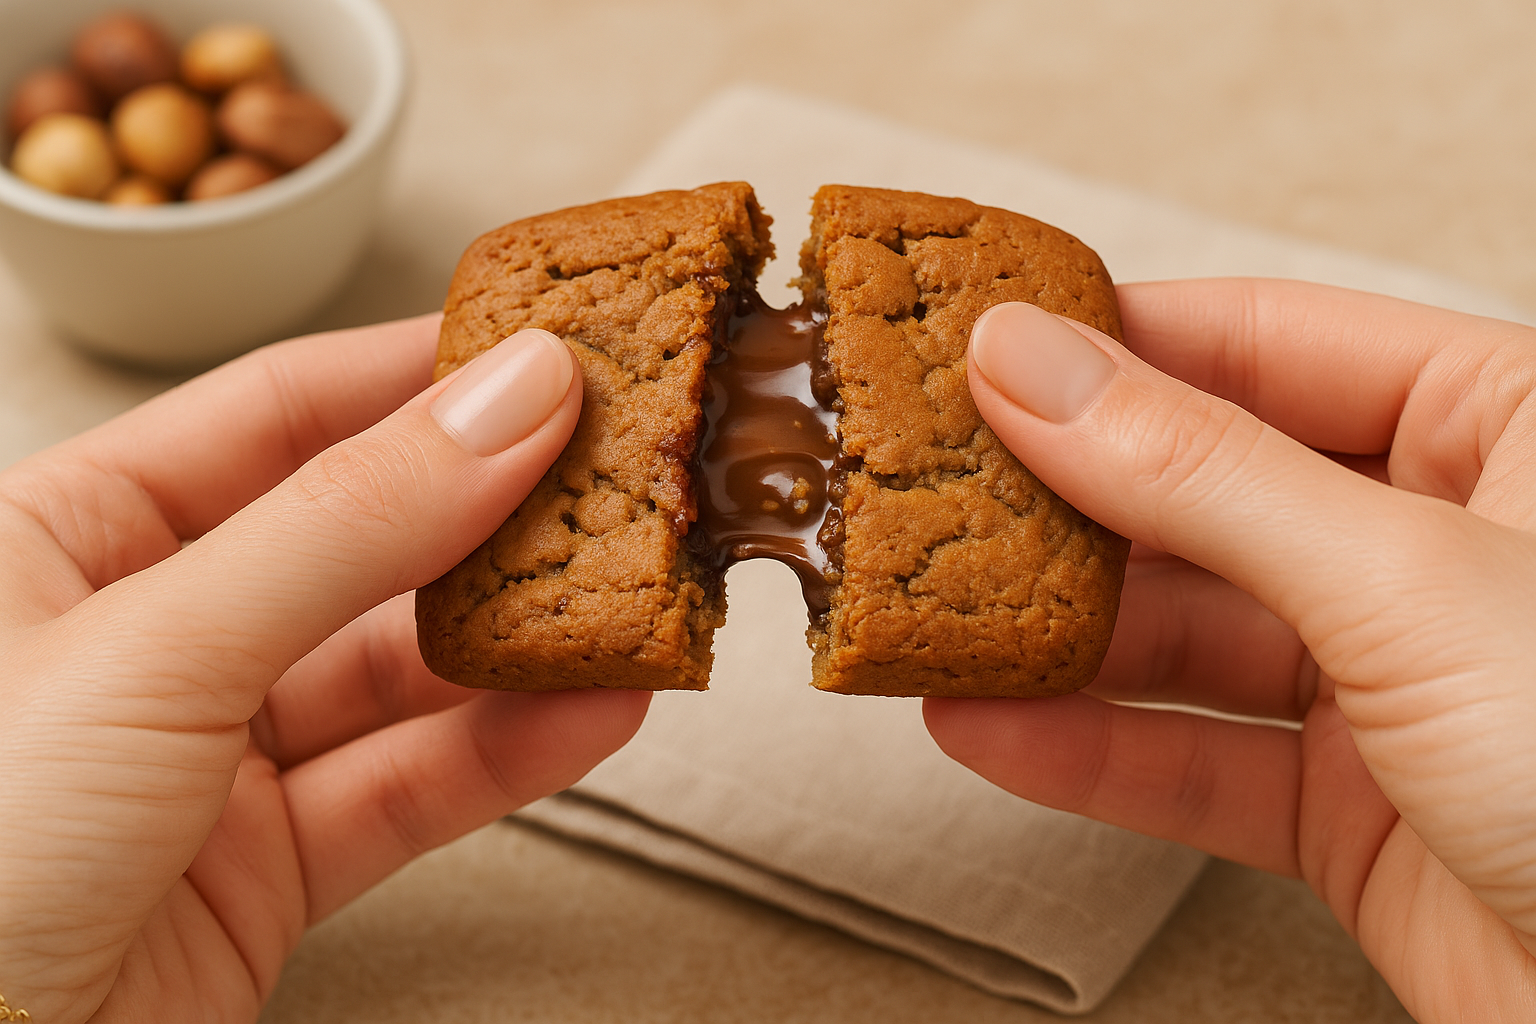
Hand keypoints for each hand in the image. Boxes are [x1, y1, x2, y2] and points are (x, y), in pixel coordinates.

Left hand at [0, 317, 649, 1022]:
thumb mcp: (150, 650)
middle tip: (611, 472)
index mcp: (65, 535)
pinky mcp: (269, 865)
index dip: (417, 379)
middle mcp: (147, 634)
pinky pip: (410, 787)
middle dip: (493, 514)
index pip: (274, 413)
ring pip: (400, 674)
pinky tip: (591, 710)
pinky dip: (507, 754)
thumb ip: (345, 525)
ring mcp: (212, 755)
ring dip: (522, 644)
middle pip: (359, 541)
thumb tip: (502, 405)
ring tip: (630, 596)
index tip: (541, 357)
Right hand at [925, 280, 1535, 1021]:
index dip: (1114, 345)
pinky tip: (985, 726)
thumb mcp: (1406, 582)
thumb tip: (1035, 368)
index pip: (1266, 342)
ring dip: (1055, 635)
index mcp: (1504, 427)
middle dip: (1062, 502)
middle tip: (927, 490)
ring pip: (1188, 632)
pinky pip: (1197, 759)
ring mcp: (1392, 678)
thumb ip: (1202, 473)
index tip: (978, 352)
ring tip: (928, 615)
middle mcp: (1440, 543)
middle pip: (1205, 489)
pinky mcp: (1355, 806)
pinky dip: (1087, 752)